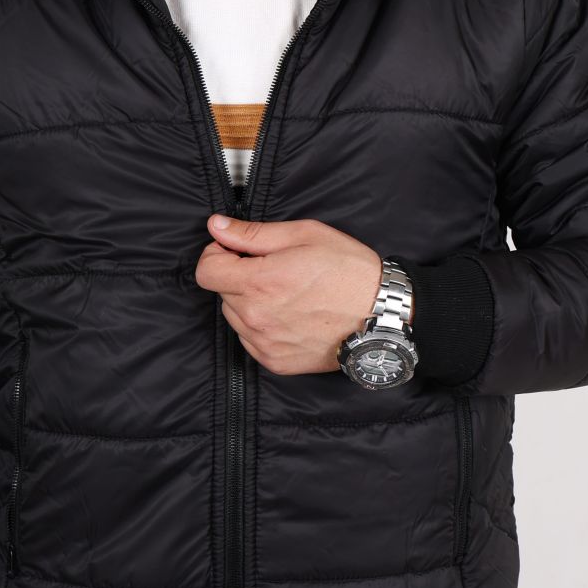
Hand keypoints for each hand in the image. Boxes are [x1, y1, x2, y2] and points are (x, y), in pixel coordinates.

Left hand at [196, 214, 383, 374]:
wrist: (381, 315)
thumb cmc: (348, 270)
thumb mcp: (304, 235)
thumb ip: (253, 233)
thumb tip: (216, 226)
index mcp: (260, 281)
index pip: (205, 271)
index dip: (217, 255)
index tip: (236, 252)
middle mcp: (256, 316)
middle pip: (221, 292)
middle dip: (239, 277)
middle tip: (274, 270)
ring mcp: (264, 343)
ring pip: (235, 316)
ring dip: (249, 302)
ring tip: (286, 294)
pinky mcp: (274, 362)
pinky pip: (250, 340)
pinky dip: (261, 326)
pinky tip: (289, 315)